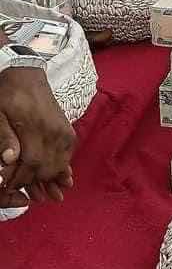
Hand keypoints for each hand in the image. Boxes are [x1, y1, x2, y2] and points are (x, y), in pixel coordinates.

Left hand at [0, 67, 74, 200]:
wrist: (27, 74)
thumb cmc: (7, 94)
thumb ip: (3, 137)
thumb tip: (9, 161)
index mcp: (35, 128)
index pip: (31, 164)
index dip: (20, 179)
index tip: (9, 188)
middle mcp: (54, 132)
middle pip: (48, 167)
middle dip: (37, 184)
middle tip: (26, 194)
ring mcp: (64, 132)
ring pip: (61, 163)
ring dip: (53, 179)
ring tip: (49, 194)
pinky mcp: (68, 131)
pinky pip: (68, 154)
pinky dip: (64, 167)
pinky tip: (62, 177)